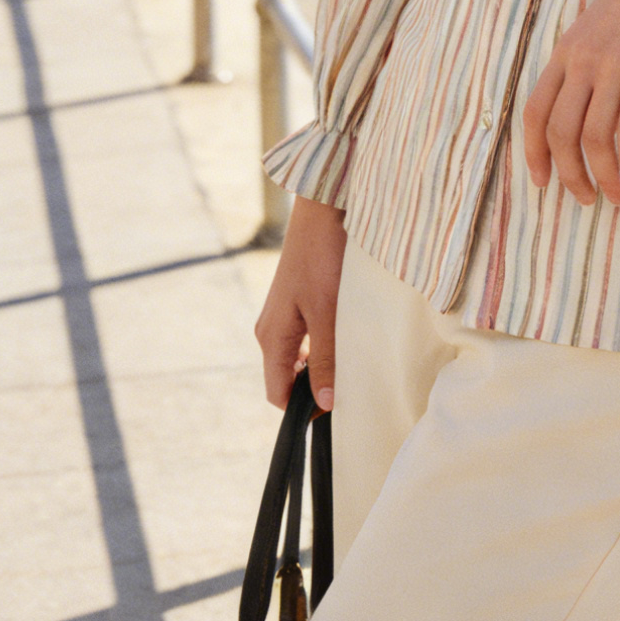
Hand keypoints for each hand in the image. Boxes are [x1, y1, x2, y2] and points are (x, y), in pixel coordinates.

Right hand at [253, 195, 347, 408]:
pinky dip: (321, 348)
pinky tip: (344, 338)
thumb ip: (324, 359)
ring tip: (349, 362)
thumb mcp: (326, 313)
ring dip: (319, 367)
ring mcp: (282, 316)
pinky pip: (304, 339)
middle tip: (348, 386)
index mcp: (271, 337)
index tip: (335, 408)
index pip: (278, 393)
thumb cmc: (322, 258)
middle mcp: (270, 330)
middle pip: (286, 379)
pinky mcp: (295, 302)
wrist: (322, 211)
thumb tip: (323, 404)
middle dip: (312, 389)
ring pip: (297, 359)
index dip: (303, 409)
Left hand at [522, 0, 619, 207]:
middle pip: (559, 133)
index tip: (542, 182)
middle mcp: (582, 60)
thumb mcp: (600, 25)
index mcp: (566, 50)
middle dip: (570, 175)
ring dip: (603, 176)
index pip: (533, 111)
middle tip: (586, 199)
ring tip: (618, 196)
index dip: (533, 153)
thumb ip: (585, 60)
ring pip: (593, 138)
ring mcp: (613, 65)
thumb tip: (582, 105)